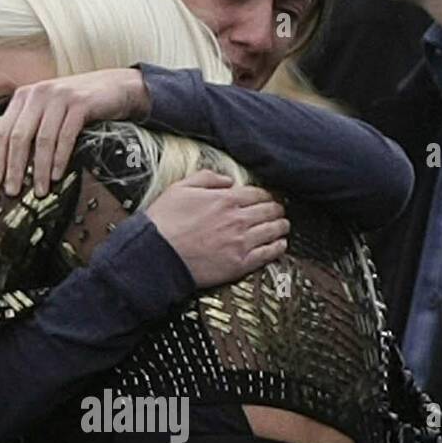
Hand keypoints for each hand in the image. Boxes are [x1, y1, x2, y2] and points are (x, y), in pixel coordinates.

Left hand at [0, 69, 148, 196]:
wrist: (113, 88)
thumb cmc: (76, 103)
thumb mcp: (44, 110)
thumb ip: (18, 122)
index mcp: (24, 97)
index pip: (3, 131)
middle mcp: (38, 94)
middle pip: (19, 136)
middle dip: (15, 168)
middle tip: (13, 191)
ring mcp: (59, 97)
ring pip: (43, 139)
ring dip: (40, 169)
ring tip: (40, 190)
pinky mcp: (80, 103)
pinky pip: (66, 136)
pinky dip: (60, 158)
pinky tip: (57, 175)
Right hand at [147, 171, 289, 288]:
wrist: (158, 255)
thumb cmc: (164, 223)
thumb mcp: (180, 188)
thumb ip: (207, 178)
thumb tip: (227, 180)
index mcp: (225, 199)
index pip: (257, 193)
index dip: (265, 195)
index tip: (267, 198)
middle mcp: (237, 219)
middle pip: (269, 210)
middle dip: (276, 209)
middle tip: (278, 210)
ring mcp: (241, 242)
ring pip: (273, 230)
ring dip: (281, 226)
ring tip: (283, 226)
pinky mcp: (240, 263)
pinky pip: (268, 254)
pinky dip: (278, 247)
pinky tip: (280, 245)